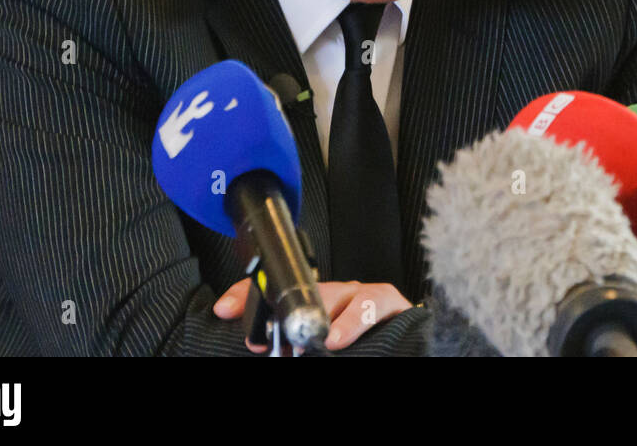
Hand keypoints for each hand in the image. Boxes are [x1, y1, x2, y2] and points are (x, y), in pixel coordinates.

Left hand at [213, 279, 411, 351]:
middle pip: (308, 290)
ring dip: (322, 316)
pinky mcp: (390, 302)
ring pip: (340, 295)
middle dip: (286, 310)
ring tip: (308, 339)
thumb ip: (295, 346)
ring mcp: (363, 295)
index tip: (224, 309)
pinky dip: (354, 320)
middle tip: (263, 337)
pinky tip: (339, 338)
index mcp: (316, 302)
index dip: (249, 297)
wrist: (413, 344)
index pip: (278, 293)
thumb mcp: (318, 346)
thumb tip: (259, 346)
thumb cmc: (366, 345)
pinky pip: (373, 303)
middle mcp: (338, 295)